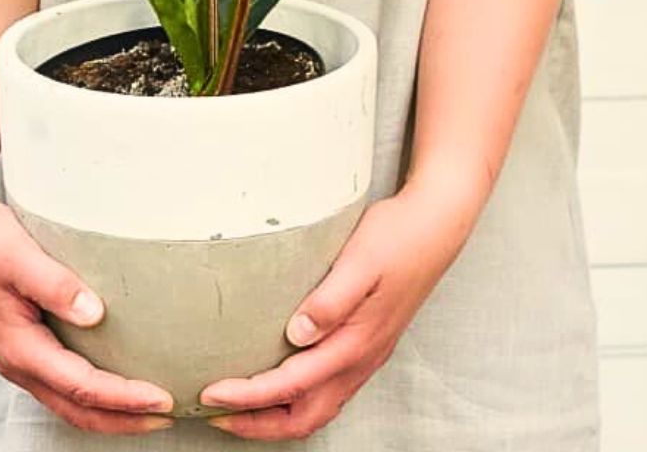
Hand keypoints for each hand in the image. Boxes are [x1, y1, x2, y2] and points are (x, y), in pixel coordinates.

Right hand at [0, 182, 174, 434]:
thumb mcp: (18, 256)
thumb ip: (56, 285)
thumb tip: (96, 314)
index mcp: (17, 347)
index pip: (80, 387)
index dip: (123, 397)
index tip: (162, 397)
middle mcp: (16, 362)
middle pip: (76, 409)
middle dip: (122, 419)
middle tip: (168, 415)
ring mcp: (17, 356)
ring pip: (67, 402)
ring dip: (108, 412)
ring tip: (148, 408)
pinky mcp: (21, 343)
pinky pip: (60, 383)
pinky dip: (90, 393)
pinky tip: (112, 379)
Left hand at [198, 175, 482, 439]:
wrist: (436, 224)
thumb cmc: (396, 236)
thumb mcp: (360, 260)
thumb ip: (330, 300)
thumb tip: (296, 335)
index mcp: (357, 341)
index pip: (293, 384)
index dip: (249, 395)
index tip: (211, 394)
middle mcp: (362, 358)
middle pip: (305, 415)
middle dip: (258, 422)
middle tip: (215, 414)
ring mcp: (368, 354)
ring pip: (318, 408)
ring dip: (277, 415)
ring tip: (239, 408)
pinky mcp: (368, 343)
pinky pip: (329, 391)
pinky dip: (297, 399)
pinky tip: (280, 382)